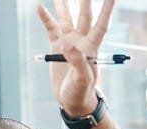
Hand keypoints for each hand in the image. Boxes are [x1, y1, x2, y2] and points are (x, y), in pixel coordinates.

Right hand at [37, 0, 114, 115]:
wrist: (71, 101)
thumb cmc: (82, 92)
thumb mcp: (83, 80)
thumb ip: (78, 62)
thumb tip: (68, 45)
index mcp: (92, 48)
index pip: (101, 24)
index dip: (107, 10)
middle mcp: (81, 41)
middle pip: (84, 16)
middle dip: (85, 1)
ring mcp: (68, 42)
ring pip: (67, 19)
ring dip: (64, 5)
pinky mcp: (57, 47)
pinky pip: (51, 29)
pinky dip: (45, 18)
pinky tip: (40, 8)